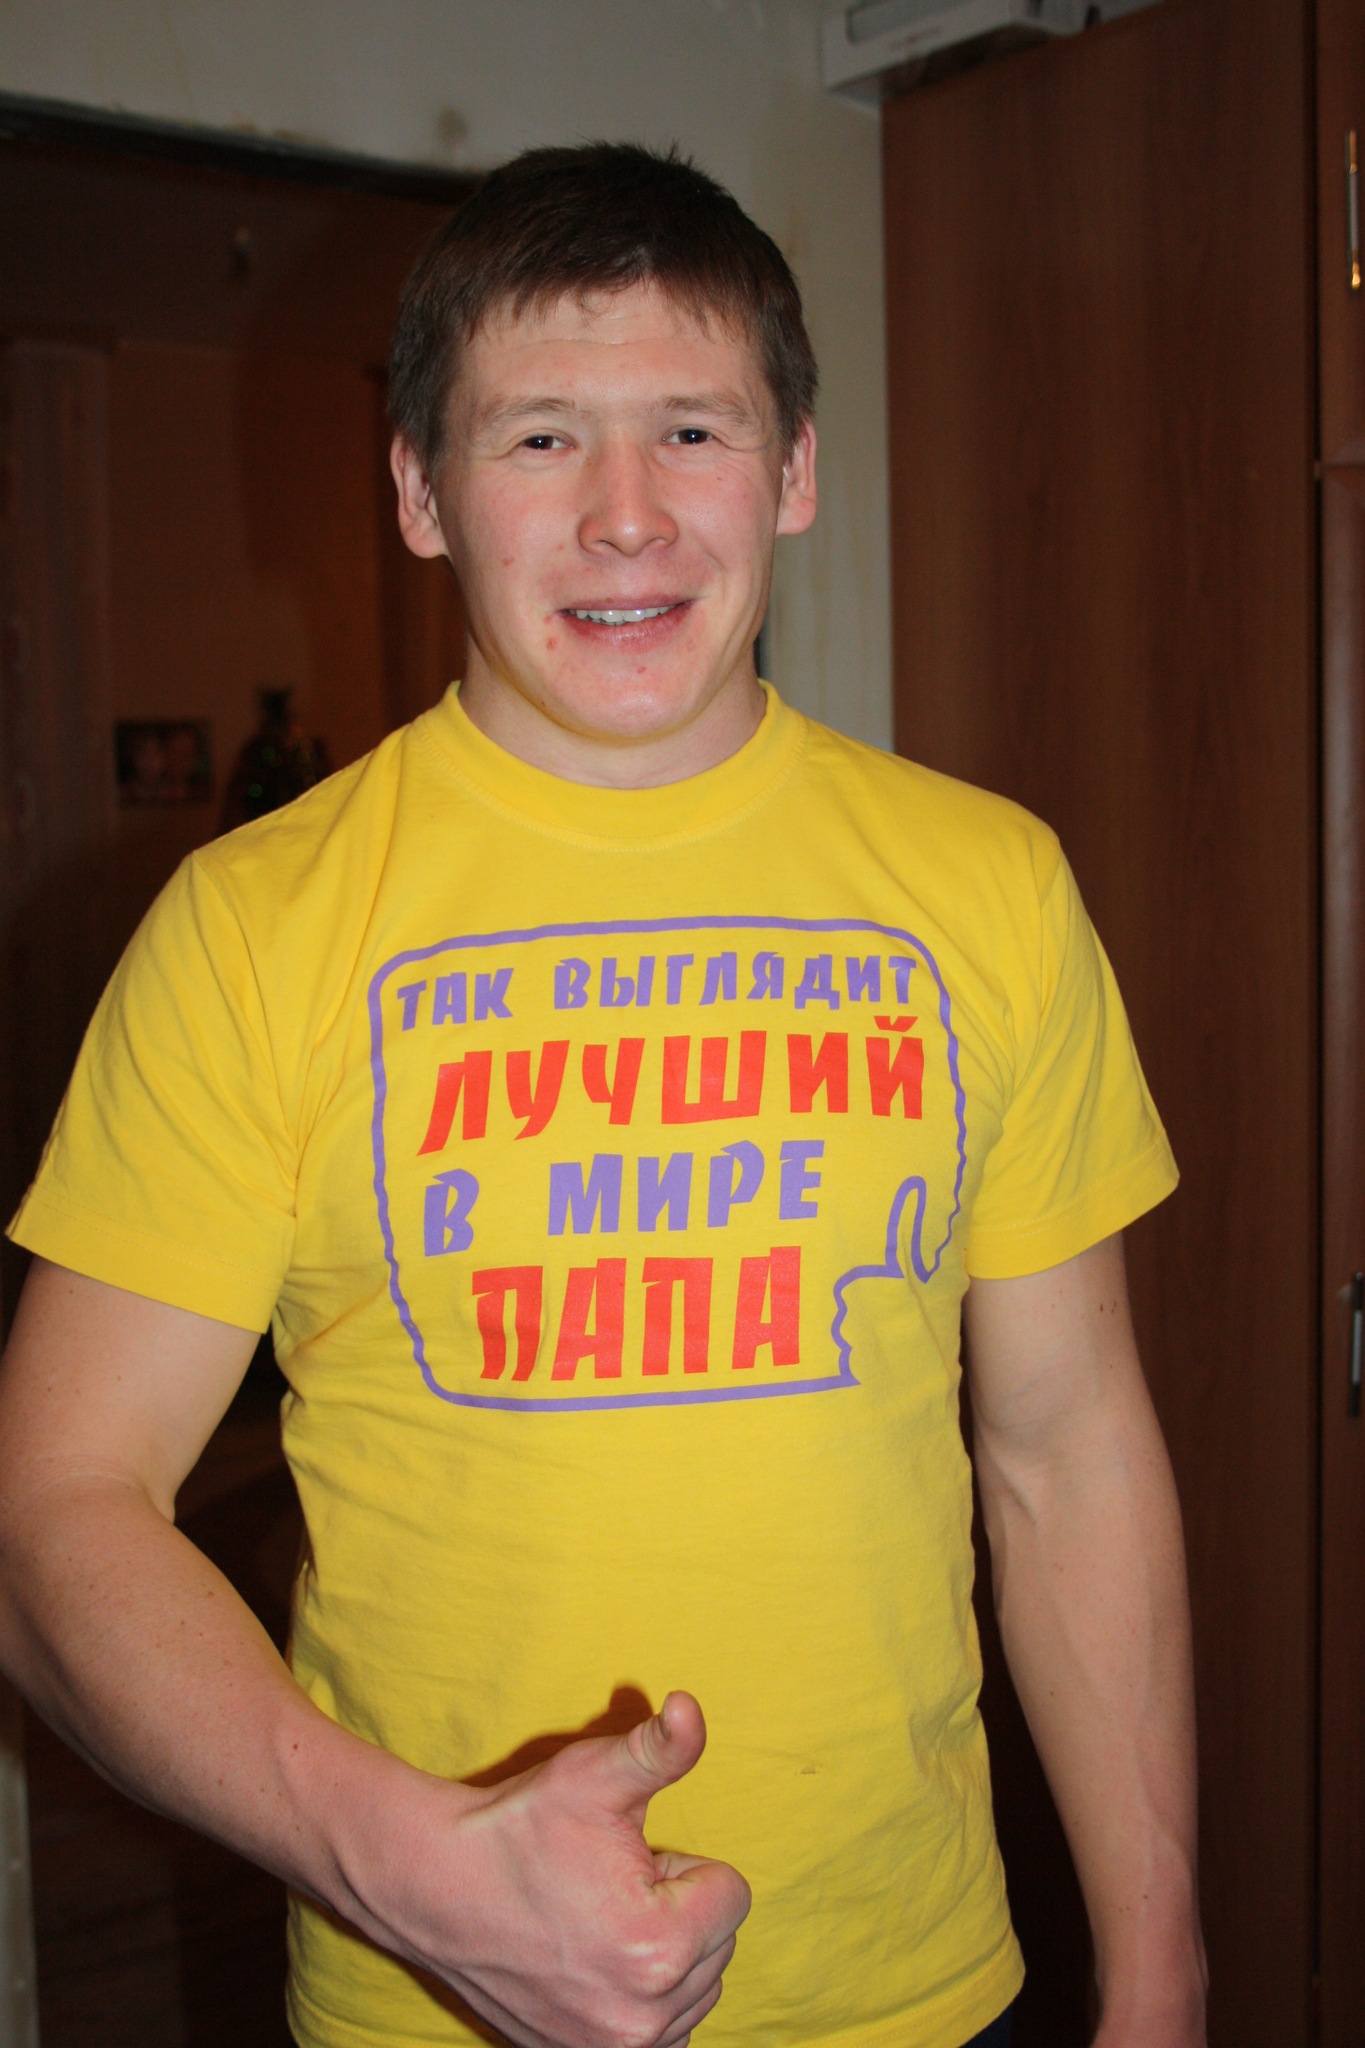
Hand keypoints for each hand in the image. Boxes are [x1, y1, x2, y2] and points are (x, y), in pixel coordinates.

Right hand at [370, 1690, 750, 2047]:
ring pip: (697, 1988)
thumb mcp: (592, 1776)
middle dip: (675, 1909)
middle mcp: (646, 2017)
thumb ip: (659, 1748)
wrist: (439, 1888)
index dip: (678, 1864)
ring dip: (664, 1954)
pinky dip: (648, 2000)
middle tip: (606, 1888)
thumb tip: (691, 1706)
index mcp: (659, 1947)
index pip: (732, 1894)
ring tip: (598, 1921)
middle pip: (719, 1944)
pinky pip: (668, 2033)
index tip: (625, 1861)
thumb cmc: (521, 1827)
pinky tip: (600, 1966)